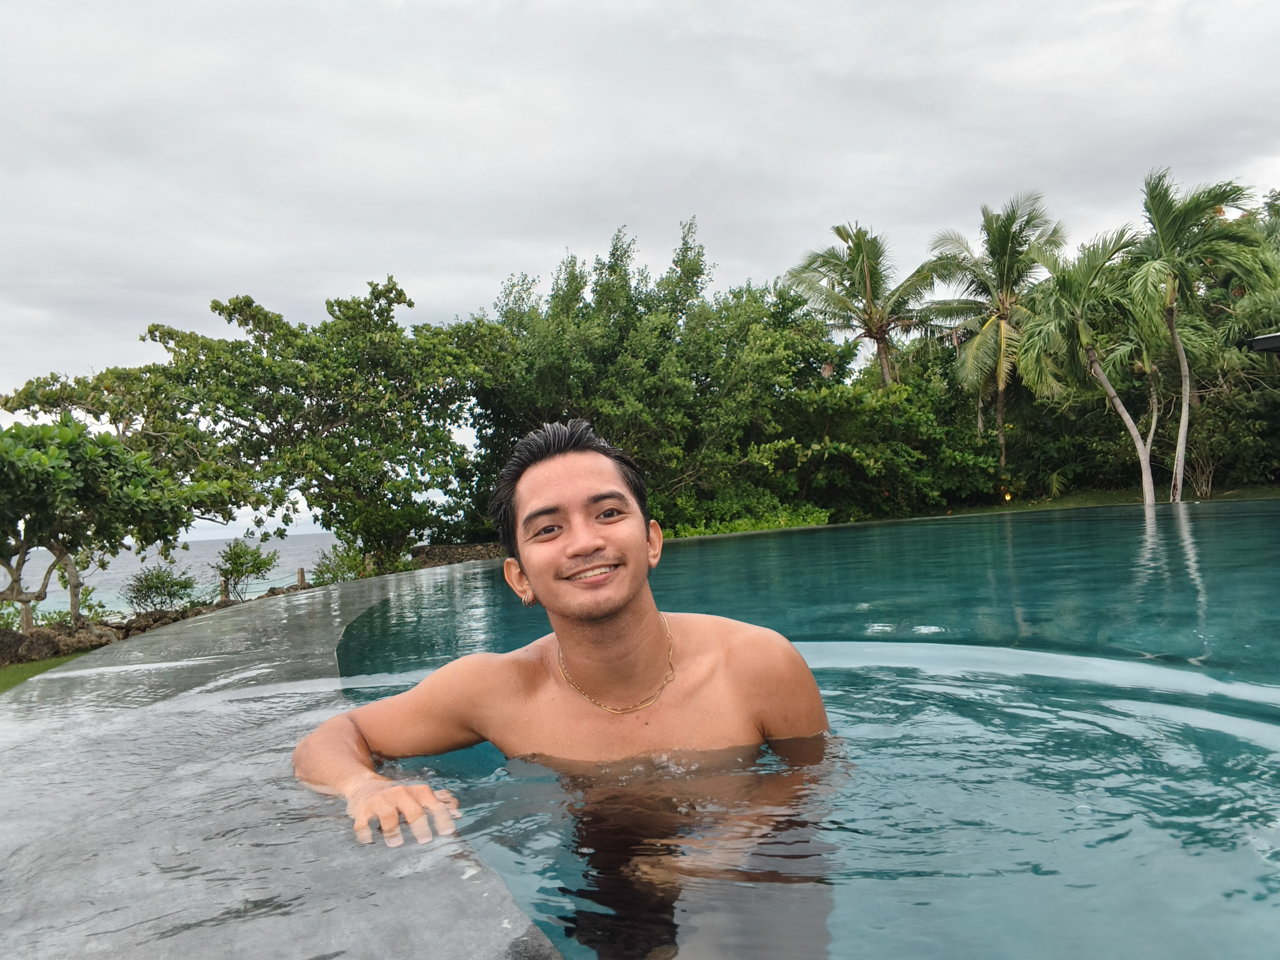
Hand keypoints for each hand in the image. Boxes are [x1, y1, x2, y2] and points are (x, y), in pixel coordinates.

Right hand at [345, 777, 461, 846]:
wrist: (364, 785)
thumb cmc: (397, 796)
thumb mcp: (417, 795)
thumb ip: (437, 803)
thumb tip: (458, 813)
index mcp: (416, 792)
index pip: (433, 804)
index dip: (441, 818)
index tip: (448, 832)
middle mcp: (399, 795)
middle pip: (412, 810)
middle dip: (419, 824)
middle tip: (425, 839)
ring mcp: (380, 803)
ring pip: (388, 816)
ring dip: (393, 830)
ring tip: (396, 844)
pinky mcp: (362, 812)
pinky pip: (363, 823)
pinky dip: (365, 832)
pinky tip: (369, 841)